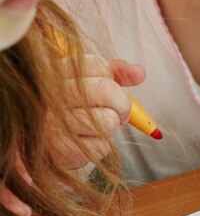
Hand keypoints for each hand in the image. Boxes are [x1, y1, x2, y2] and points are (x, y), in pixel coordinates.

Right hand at [47, 55, 144, 169]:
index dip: (114, 79)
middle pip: (107, 90)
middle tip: (120, 112)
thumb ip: (115, 72)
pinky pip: (101, 146)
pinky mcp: (59, 150)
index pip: (99, 66)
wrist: (43, 142)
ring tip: (96, 127)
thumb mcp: (89, 80)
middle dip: (122, 104)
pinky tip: (85, 142)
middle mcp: (52, 94)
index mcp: (58, 71)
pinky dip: (100, 147)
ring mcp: (52, 123)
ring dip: (110, 126)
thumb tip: (140, 73)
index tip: (114, 88)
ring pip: (108, 121)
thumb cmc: (72, 106)